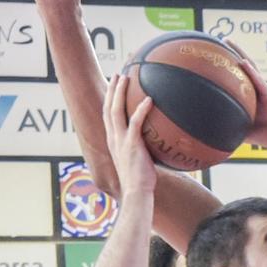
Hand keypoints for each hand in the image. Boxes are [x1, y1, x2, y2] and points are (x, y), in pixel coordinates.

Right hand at [102, 75, 155, 196]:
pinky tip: (149, 99)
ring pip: (116, 111)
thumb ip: (143, 150)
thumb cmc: (140, 182)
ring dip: (120, 92)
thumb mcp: (139, 162)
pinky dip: (141, 109)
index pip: (107, 116)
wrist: (136, 192)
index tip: (113, 87)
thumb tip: (158, 144)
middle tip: (117, 74)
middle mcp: (113, 138)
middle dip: (111, 90)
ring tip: (126, 77)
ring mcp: (120, 141)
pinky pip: (136, 122)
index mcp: (113, 141)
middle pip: (108, 108)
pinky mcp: (131, 145)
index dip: (109, 100)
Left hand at [223, 40, 266, 149]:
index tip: (212, 57)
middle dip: (231, 53)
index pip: (236, 78)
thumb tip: (212, 136)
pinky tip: (242, 62)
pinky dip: (251, 71)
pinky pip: (260, 81)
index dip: (226, 67)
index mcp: (251, 97)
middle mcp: (257, 90)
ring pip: (250, 68)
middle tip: (216, 41)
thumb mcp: (246, 132)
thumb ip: (232, 129)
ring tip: (227, 42)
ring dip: (239, 54)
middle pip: (242, 67)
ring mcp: (264, 91)